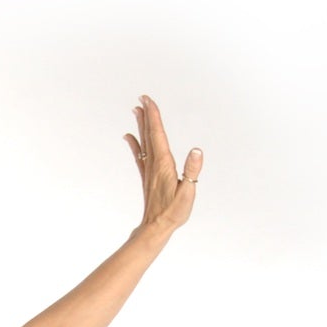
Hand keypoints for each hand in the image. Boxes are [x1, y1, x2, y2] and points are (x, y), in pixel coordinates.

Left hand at [124, 94, 201, 233]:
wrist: (156, 227)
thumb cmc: (173, 212)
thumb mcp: (188, 192)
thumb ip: (192, 171)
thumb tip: (196, 151)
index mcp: (164, 164)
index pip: (158, 135)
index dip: (154, 116)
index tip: (149, 101)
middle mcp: (154, 164)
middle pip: (149, 134)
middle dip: (146, 115)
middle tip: (142, 98)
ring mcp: (149, 170)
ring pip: (144, 142)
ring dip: (141, 125)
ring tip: (136, 110)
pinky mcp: (147, 177)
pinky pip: (139, 155)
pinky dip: (135, 144)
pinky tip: (129, 137)